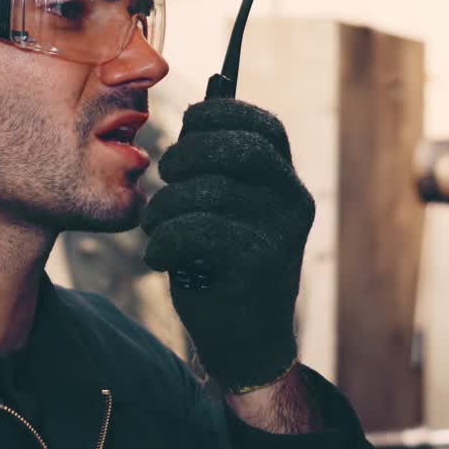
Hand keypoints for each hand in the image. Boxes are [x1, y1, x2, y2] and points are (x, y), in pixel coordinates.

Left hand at [142, 99, 314, 393]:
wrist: (242, 339)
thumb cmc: (219, 264)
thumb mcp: (221, 207)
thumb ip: (215, 163)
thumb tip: (198, 109)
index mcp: (285, 181)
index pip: (265, 126)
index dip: (222, 113)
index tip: (187, 123)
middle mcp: (293, 202)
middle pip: (241, 148)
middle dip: (189, 153)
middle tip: (165, 174)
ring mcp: (282, 234)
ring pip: (211, 191)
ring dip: (166, 206)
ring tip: (155, 227)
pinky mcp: (260, 266)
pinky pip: (200, 230)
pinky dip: (167, 240)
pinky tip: (160, 257)